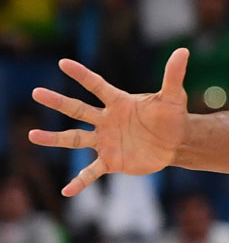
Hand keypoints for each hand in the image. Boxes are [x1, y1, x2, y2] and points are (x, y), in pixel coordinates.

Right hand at [27, 48, 189, 195]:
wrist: (175, 143)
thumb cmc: (172, 117)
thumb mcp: (174, 97)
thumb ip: (174, 75)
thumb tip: (183, 50)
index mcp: (119, 103)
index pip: (97, 86)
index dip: (82, 75)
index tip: (64, 63)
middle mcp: (106, 120)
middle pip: (77, 110)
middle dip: (58, 102)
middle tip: (36, 92)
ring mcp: (105, 141)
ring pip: (75, 139)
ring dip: (55, 139)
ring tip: (32, 136)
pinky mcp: (111, 161)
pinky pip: (91, 172)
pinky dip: (80, 182)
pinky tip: (66, 192)